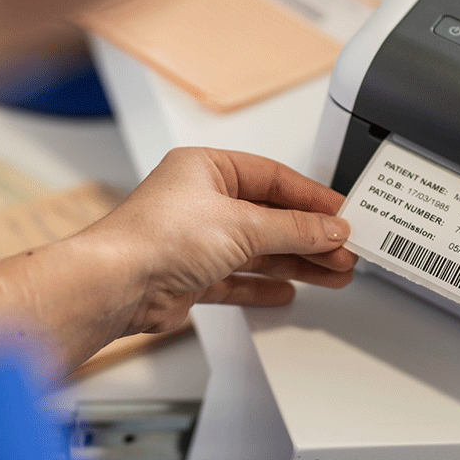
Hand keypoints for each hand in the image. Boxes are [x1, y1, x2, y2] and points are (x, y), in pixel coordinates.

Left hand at [84, 147, 357, 337]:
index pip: (273, 179)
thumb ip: (294, 228)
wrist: (115, 286)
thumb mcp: (242, 224)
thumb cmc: (155, 238)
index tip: (341, 215)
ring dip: (296, 261)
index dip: (312, 198)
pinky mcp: (191, 275)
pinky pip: (238, 278)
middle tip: (344, 250)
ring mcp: (196, 239)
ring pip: (259, 249)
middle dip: (310, 235)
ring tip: (333, 272)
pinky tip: (288, 290)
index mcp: (207, 169)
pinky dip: (263, 285)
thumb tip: (328, 227)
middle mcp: (200, 201)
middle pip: (270, 216)